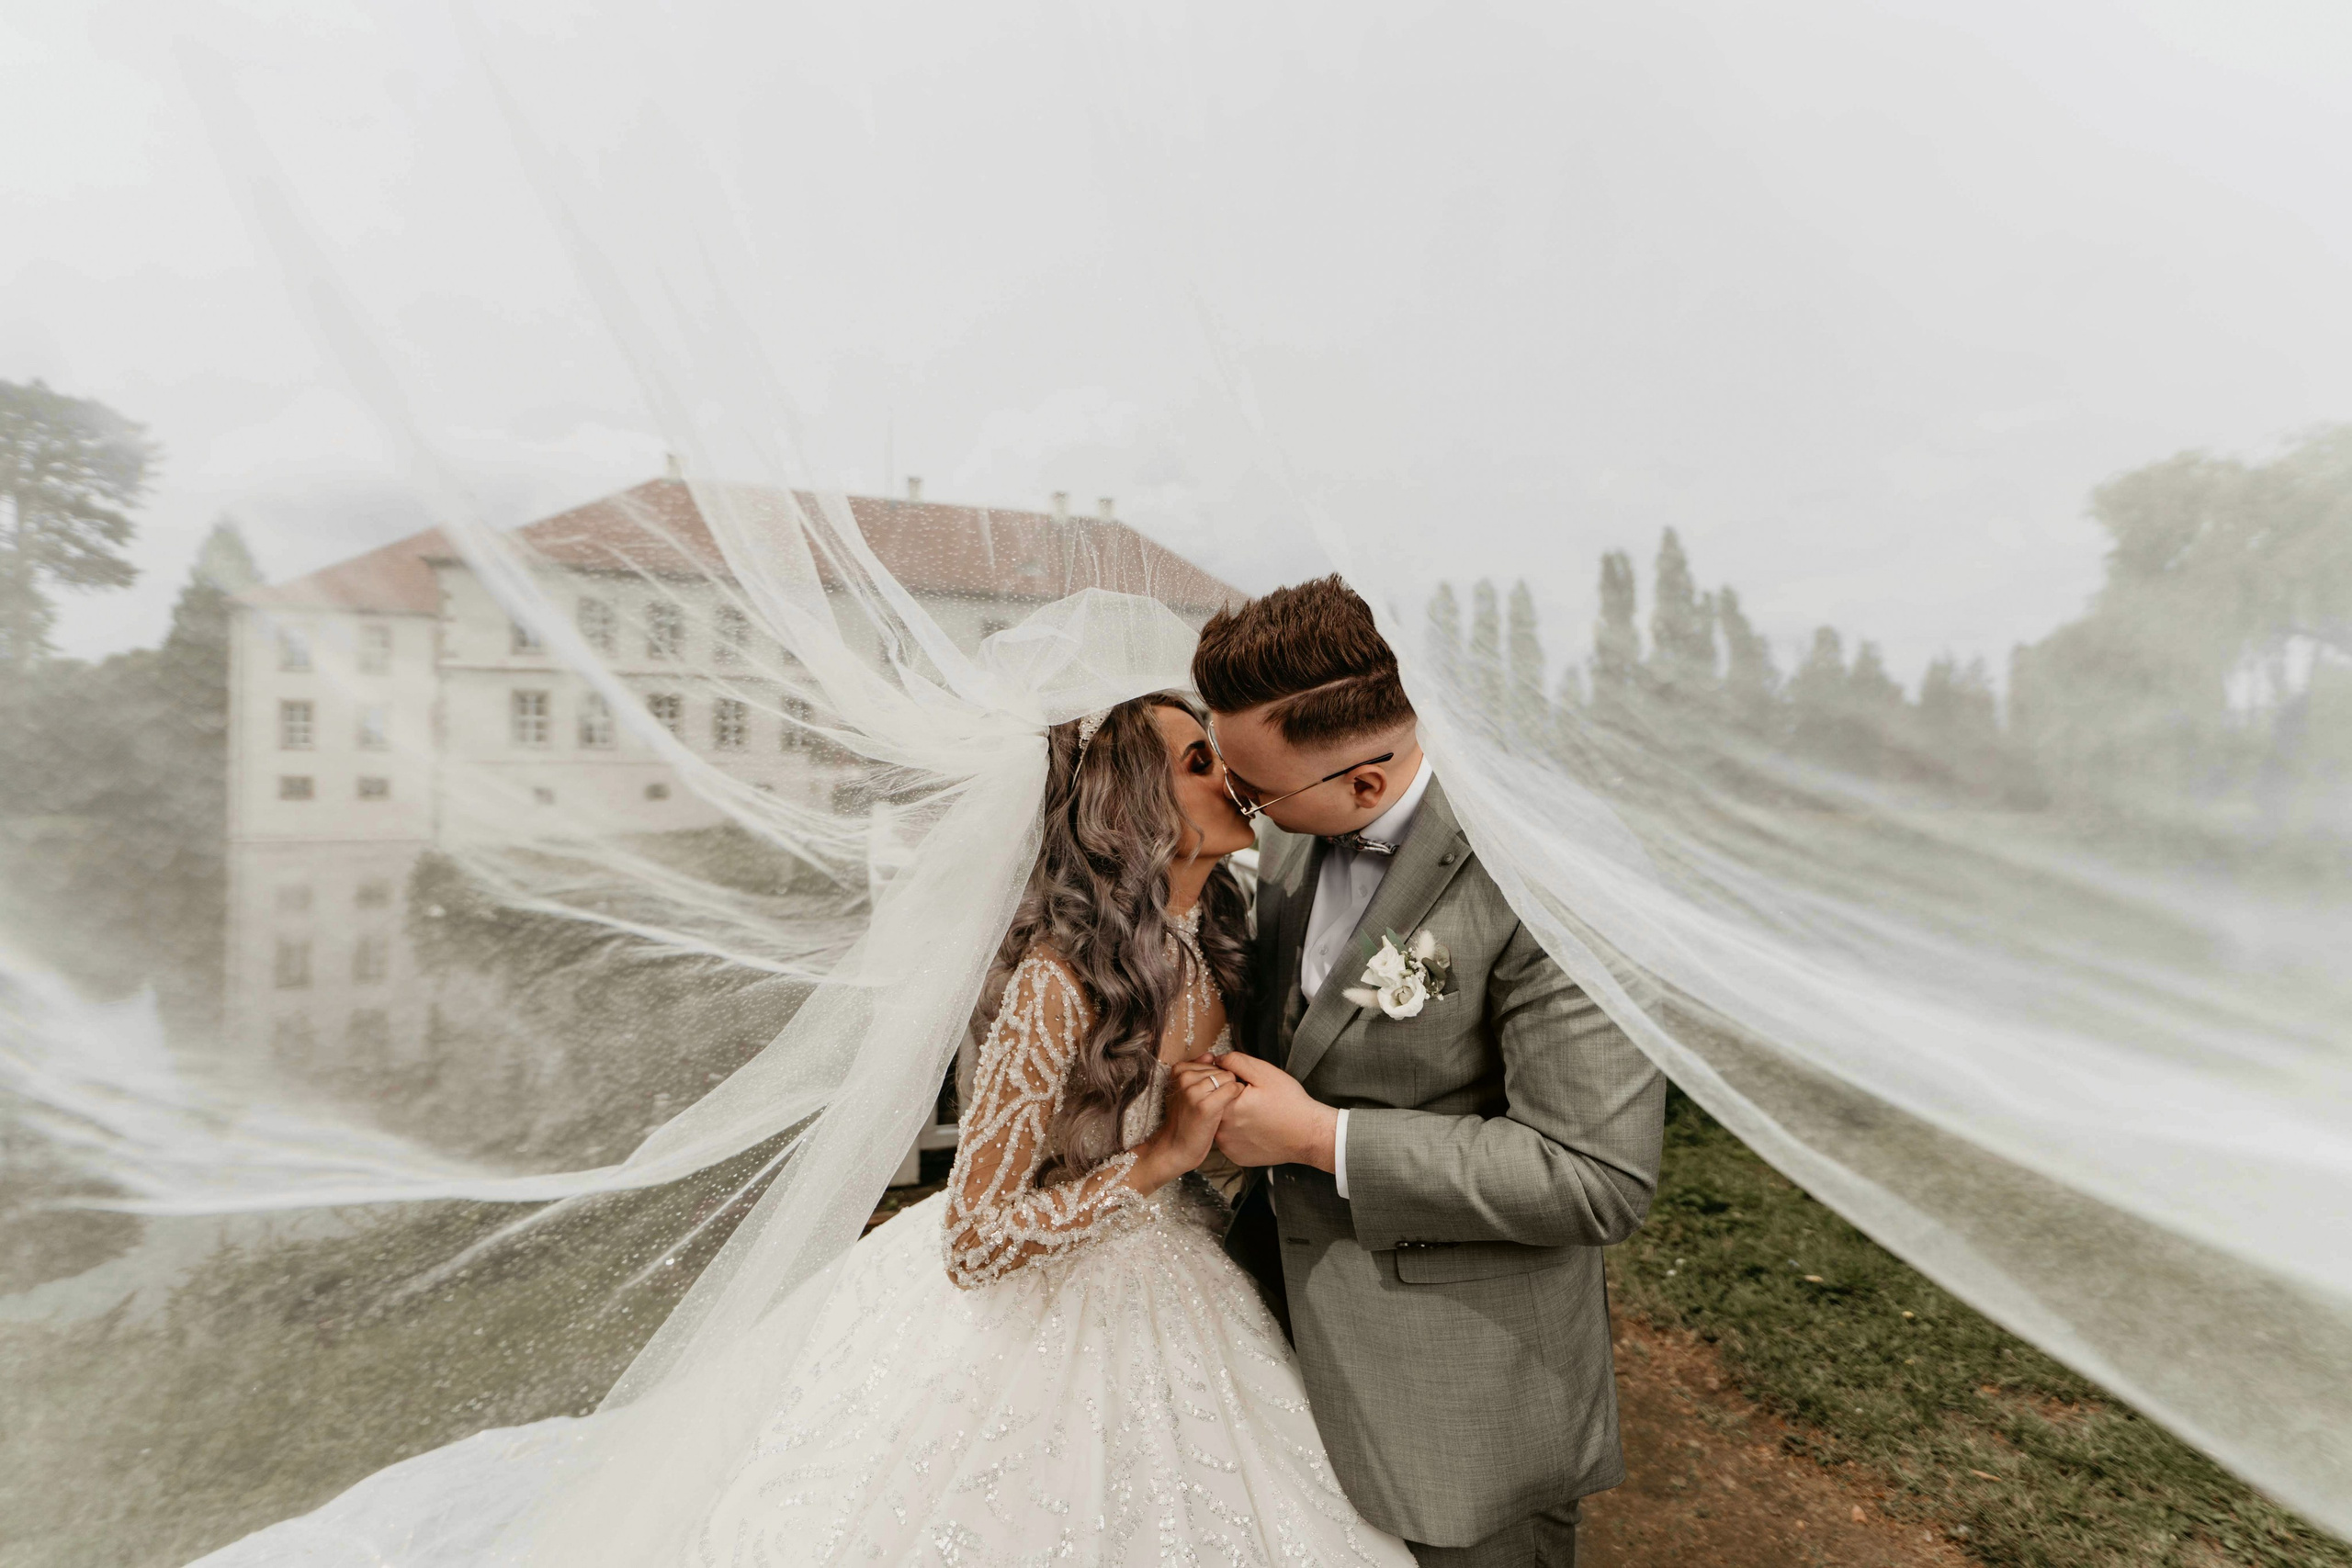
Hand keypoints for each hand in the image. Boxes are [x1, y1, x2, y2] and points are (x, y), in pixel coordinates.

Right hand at [1127, 1055, 1244, 1194]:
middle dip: (1224, 1084)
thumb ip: (1196, 1070)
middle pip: (1222, 1069)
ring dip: (1230, 1092)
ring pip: (1229, 1078)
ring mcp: (1194, 1092)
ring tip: (1218, 1107)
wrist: (1174, 1147)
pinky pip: (1233, 1090)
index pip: (1212, 1062)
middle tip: (1214, 1102)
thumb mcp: (1183, 1090)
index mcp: (1178, 1071)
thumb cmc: (1183, 1120)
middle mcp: (1185, 1078)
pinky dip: (1236, 1097)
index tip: (1208, 1093)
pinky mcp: (1206, 1107)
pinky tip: (1227, 1109)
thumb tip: (1210, 1055)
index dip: (1216, 1078)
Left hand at [1210, 1053, 1338, 1170]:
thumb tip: (1217, 1060)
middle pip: (1215, 1107)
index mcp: (1227, 1107)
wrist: (1308, 1134)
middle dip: (1230, 1100)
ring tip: (1255, 1115)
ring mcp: (1228, 1147)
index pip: (1214, 1087)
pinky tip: (1255, 1129)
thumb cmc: (1290, 1103)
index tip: (1246, 1086)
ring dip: (1232, 1118)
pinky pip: (1230, 1141)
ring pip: (1221, 1124)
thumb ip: (1236, 1062)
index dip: (1230, 1083)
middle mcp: (1222, 1130)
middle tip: (1254, 1101)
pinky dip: (1238, 1134)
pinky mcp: (1236, 1157)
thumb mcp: (1265, 1073)